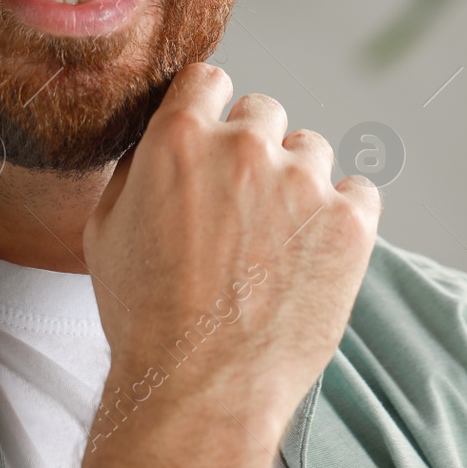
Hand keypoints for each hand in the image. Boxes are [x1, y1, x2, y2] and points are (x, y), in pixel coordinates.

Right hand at [78, 63, 381, 467]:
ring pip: (311, 151)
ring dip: (297, 183)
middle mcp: (245, 147)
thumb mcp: (107, 229)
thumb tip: (161, 143)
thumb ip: (138, 168)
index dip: (210, 109)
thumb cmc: (144, 318)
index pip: (209, 79)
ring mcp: (303, 182)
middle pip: (263, 112)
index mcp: (180, 138)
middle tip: (243, 206)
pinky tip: (316, 254)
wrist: (198, 388)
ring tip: (276, 243)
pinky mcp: (349, 222)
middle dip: (253, 149)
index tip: (215, 138)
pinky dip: (343, 217)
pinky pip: (360, 193)